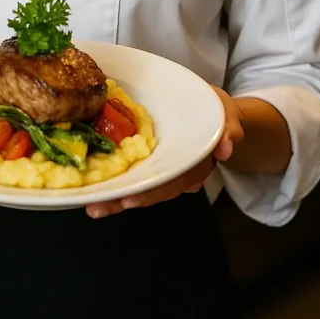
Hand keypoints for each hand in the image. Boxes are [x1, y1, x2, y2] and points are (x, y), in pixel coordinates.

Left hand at [85, 84, 243, 218]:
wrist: (211, 111)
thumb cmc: (216, 112)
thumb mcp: (227, 115)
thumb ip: (230, 129)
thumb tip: (226, 148)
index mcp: (194, 165)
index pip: (172, 182)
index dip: (151, 192)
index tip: (130, 200)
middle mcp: (175, 173)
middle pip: (149, 191)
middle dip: (123, 201)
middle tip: (97, 207)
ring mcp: (160, 169)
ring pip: (136, 187)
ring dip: (113, 197)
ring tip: (89, 204)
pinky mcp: (146, 160)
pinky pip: (129, 173)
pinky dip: (112, 181)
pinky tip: (90, 187)